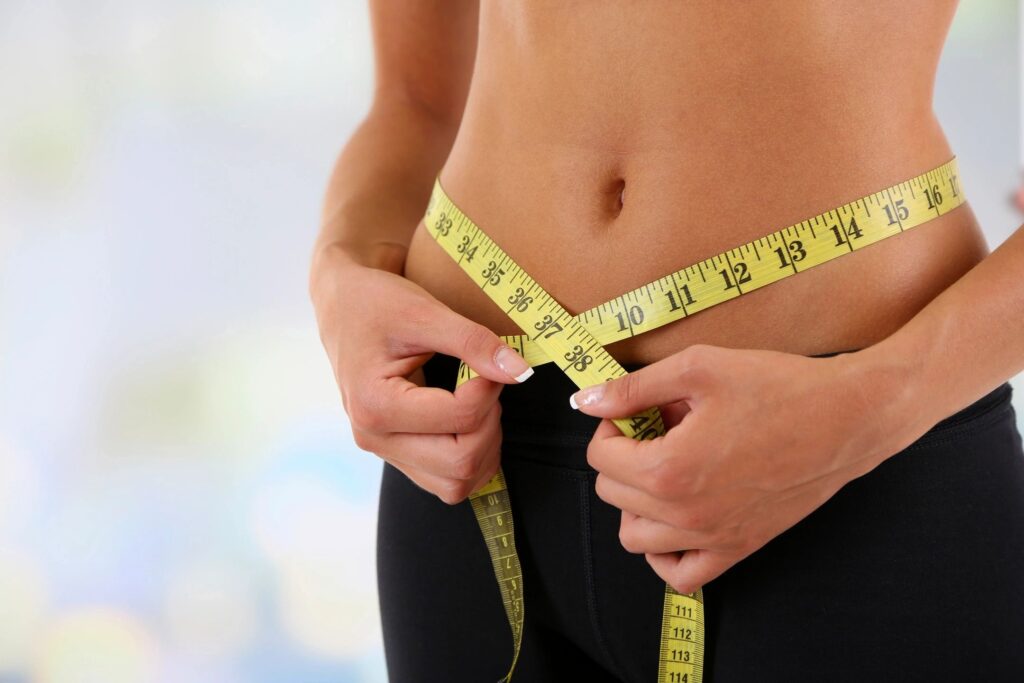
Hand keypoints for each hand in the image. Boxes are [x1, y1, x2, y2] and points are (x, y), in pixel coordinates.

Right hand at [309, 243, 534, 503]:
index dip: (489, 389)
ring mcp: (386, 452)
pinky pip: (447, 481)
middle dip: (490, 423)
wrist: (345, 307)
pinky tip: (471, 422)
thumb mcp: (425, 312)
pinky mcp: (398, 455)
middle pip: (461, 463)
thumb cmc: (378, 304)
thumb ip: (474, 343)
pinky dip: (472, 459)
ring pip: (457, 484)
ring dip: (485, 448)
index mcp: (375, 404)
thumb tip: (520, 373)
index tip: (489, 361)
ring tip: (478, 404)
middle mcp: (375, 438)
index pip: (460, 418)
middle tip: (485, 384)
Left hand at [572, 343, 913, 593]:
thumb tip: (585, 401)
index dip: (610, 426)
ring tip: (665, 468)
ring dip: (635, 502)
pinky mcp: (739, 547)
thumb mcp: (698, 369)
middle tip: (658, 430)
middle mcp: (686, 514)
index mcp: (669, 470)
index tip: (637, 411)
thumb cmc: (778, 387)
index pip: (600, 458)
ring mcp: (712, 537)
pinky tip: (675, 517)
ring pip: (635, 538)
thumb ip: (634, 388)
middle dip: (623, 457)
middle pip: (612, 493)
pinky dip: (665, 553)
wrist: (847, 418)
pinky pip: (680, 575)